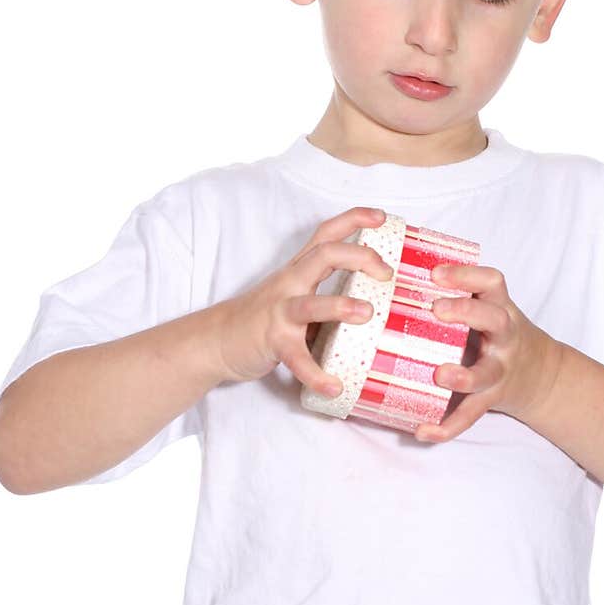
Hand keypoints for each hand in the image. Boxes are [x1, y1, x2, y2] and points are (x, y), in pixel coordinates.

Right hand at [214, 206, 393, 391]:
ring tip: (367, 313)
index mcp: (299, 270)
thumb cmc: (263, 318)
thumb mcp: (295, 295)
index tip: (382, 217)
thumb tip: (374, 304)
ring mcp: (279, 312)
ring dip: (340, 306)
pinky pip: (296, 359)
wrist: (216, 340)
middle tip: (387, 274)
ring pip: (309, 303)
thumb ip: (326, 294)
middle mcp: (290, 284)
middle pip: (324, 255)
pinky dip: (316, 374)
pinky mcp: (272, 342)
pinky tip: (333, 386)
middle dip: (359, 256)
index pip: (326, 234)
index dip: (354, 220)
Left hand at [416, 262, 556, 442]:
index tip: (435, 273)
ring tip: (440, 376)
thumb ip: (458, 297)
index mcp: (501, 308)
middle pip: (495, 321)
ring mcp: (500, 370)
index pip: (492, 283)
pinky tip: (422, 430)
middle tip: (435, 309)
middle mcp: (505, 338)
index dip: (466, 275)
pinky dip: (447, 426)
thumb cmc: (498, 334)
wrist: (541, 374)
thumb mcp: (490, 308)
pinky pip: (471, 414)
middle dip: (467, 313)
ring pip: (486, 374)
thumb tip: (395, 280)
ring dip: (464, 376)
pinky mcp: (491, 399)